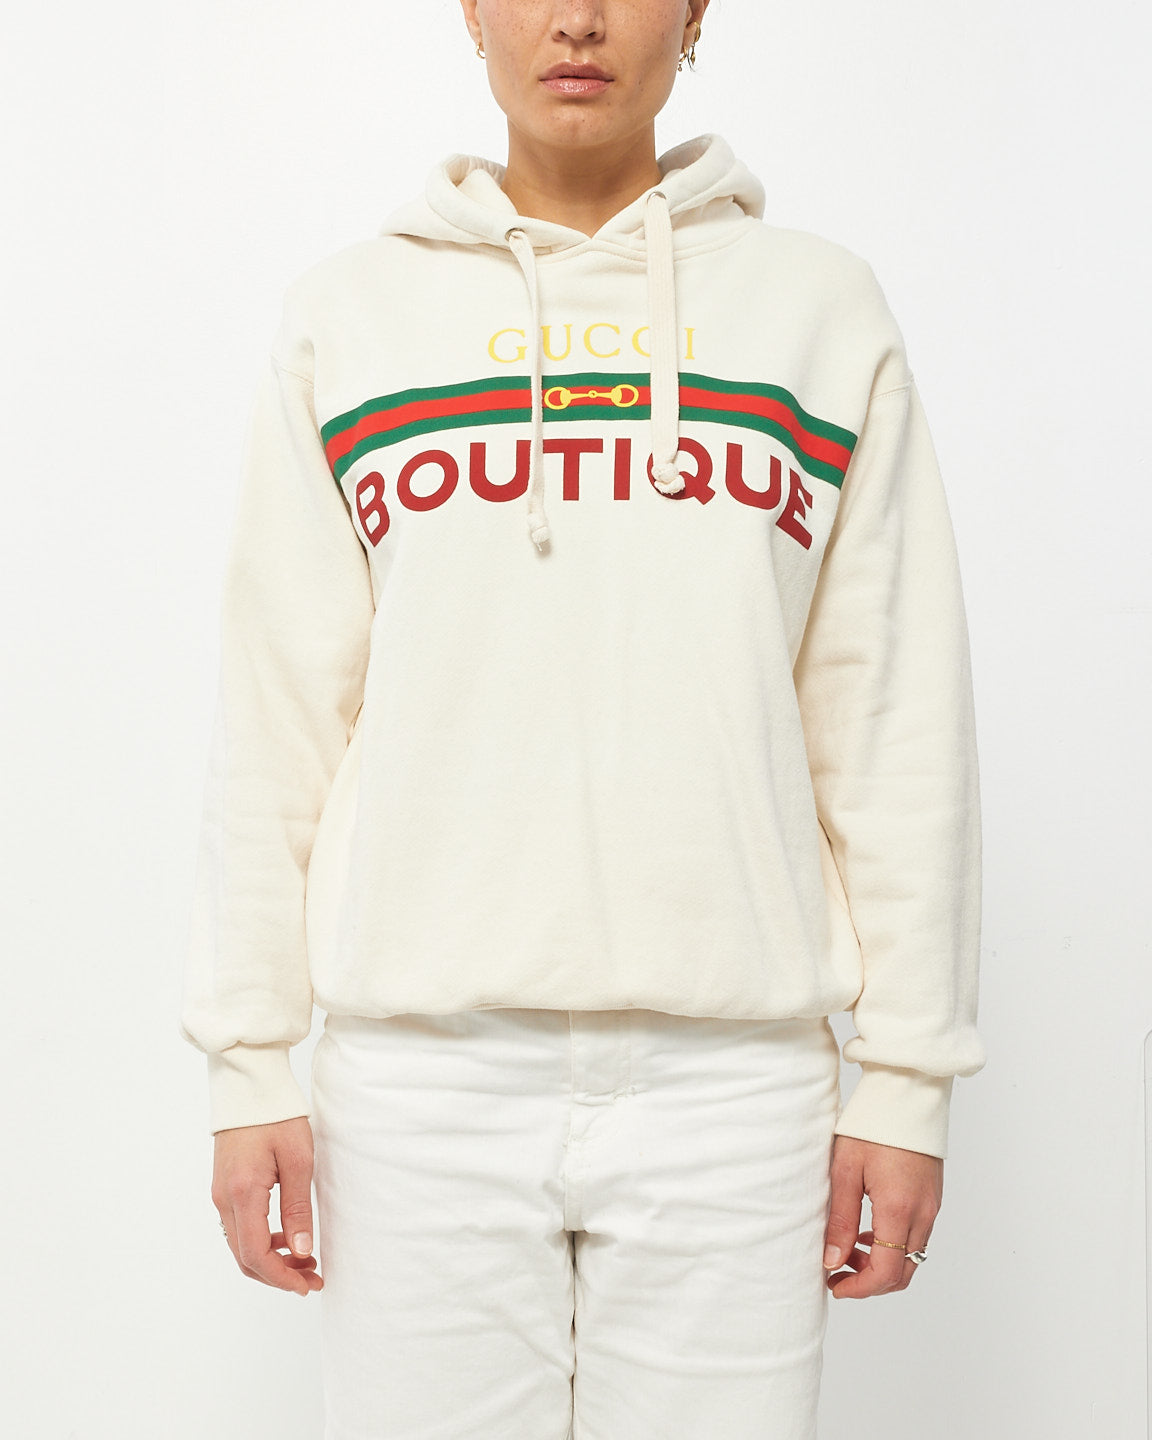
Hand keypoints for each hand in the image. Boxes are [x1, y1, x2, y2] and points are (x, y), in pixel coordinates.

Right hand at [211, 1116, 322, 1295]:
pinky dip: (262, 1241)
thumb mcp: (298, 1160)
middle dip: (279, 1275)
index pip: (256, 1255)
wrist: (248, 1086)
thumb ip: (297, 1208)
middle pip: (245, 1258)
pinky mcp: (225, 1187)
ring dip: (271, 1259)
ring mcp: (221, 1194)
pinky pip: (240, 1227)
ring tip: (305, 1261)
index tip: (307, 1285)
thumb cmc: (277, 1116)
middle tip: (312, 1279)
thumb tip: (301, 1252)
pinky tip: (287, 1236)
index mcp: (242, 1194)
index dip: (282, 1277)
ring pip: (241, 1245)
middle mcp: (224, 1199)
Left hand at [822, 1134, 941, 1298]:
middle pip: (902, 1272)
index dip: (859, 1288)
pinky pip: (917, 1236)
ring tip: (848, 1249)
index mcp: (899, 1209)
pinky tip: (869, 1231)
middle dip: (869, 1281)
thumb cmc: (872, 1126)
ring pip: (910, 1256)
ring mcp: (931, 1206)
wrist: (906, 1094)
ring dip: (881, 1263)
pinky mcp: (933, 1198)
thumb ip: (840, 1219)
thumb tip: (832, 1261)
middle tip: (838, 1272)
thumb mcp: (845, 1170)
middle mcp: (923, 1213)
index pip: (886, 1272)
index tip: (834, 1285)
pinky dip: (894, 1245)